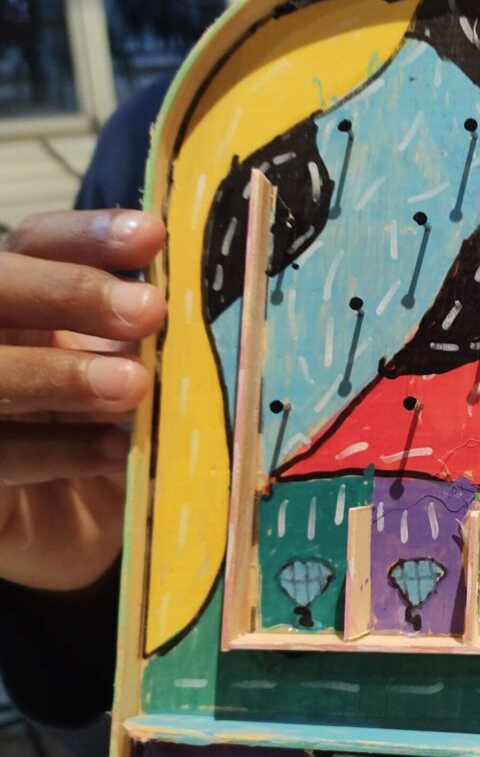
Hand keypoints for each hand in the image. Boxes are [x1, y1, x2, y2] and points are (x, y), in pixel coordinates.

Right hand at [0, 210, 165, 590]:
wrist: (87, 520)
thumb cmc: (113, 427)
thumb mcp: (135, 372)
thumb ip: (142, 337)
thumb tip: (185, 300)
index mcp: (25, 303)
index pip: (38, 244)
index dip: (88, 236)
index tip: (152, 237)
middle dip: (70, 293)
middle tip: (149, 310)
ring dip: (62, 375)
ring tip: (134, 386)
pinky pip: (1, 456)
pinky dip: (60, 451)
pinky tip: (114, 449)